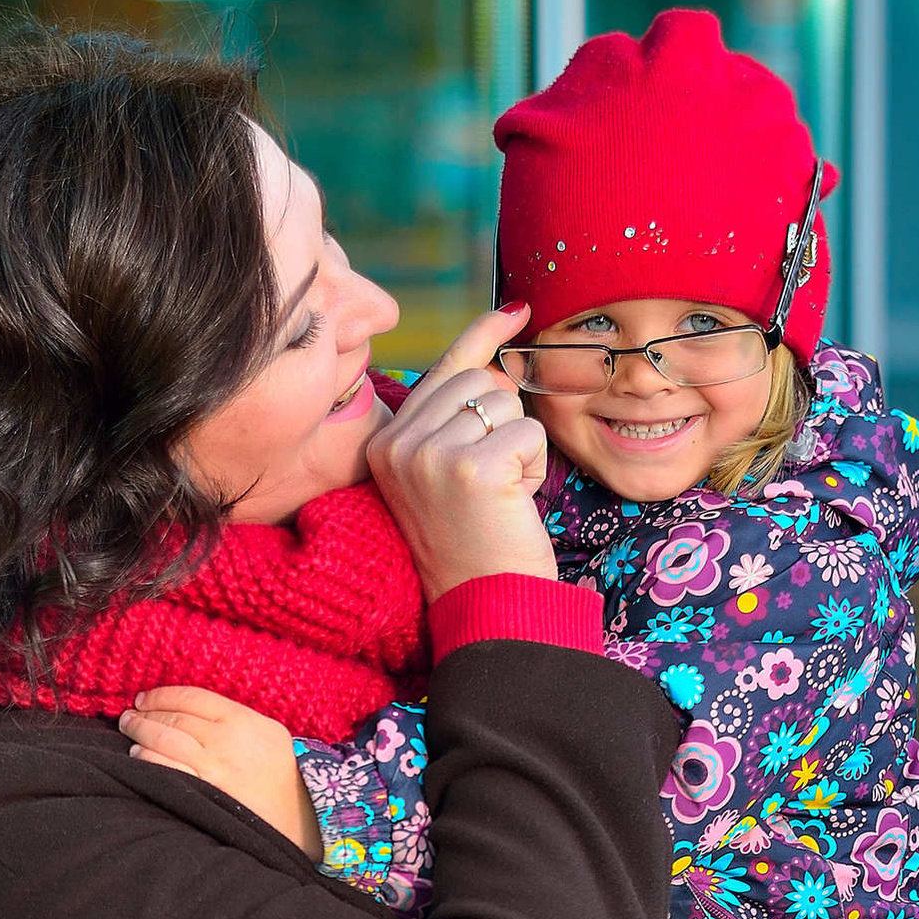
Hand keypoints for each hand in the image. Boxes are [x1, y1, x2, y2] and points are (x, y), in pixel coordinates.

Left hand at [120, 683, 320, 858]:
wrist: (301, 816)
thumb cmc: (284, 772)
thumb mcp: (268, 732)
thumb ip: (234, 717)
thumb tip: (191, 710)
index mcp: (241, 719)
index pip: (190, 697)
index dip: (161, 695)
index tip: (145, 699)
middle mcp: (225, 739)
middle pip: (173, 718)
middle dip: (145, 714)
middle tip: (128, 715)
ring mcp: (213, 767)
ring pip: (165, 740)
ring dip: (140, 733)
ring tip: (130, 730)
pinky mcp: (204, 792)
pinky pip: (166, 769)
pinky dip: (147, 758)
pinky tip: (138, 754)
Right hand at [364, 306, 554, 604]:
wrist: (485, 608)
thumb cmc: (475, 542)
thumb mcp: (450, 469)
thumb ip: (459, 411)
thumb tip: (500, 341)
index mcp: (385, 443)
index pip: (443, 369)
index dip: (483, 337)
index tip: (516, 310)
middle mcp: (398, 444)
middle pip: (482, 382)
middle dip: (505, 425)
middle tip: (492, 482)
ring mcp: (430, 454)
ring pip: (506, 404)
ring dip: (520, 447)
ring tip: (500, 494)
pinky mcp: (470, 467)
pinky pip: (528, 433)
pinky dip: (534, 468)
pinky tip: (512, 503)